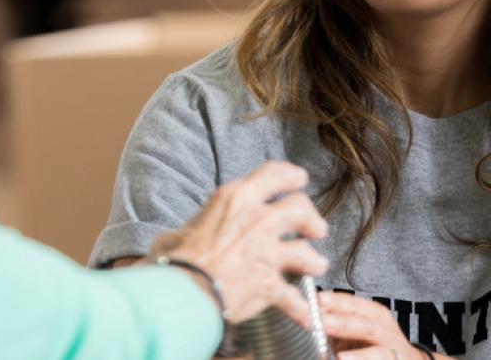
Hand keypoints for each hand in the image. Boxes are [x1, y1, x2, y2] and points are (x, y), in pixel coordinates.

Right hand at [149, 162, 330, 325]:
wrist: (181, 292)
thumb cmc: (173, 262)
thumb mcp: (177, 233)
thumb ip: (190, 233)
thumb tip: (176, 241)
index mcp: (235, 199)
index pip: (274, 174)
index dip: (292, 176)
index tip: (300, 180)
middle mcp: (258, 220)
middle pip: (301, 207)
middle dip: (312, 218)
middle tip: (315, 228)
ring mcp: (267, 252)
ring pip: (306, 251)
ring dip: (314, 260)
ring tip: (316, 266)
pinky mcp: (270, 283)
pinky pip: (294, 298)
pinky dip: (300, 309)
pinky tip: (305, 316)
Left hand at [319, 292, 431, 359]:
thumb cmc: (373, 347)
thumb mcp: (356, 333)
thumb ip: (335, 327)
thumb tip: (304, 318)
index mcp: (374, 316)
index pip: (355, 305)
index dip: (338, 302)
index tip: (318, 300)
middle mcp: (386, 330)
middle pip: (365, 323)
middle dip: (343, 321)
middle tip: (321, 320)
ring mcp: (394, 349)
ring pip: (377, 347)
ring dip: (356, 348)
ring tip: (338, 351)